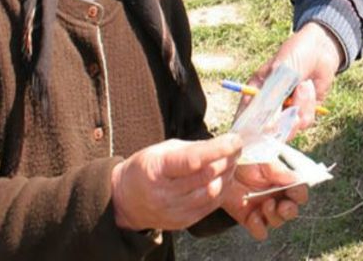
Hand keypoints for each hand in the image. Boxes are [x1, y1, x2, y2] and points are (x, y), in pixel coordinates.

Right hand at [110, 134, 241, 231]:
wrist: (126, 200)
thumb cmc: (147, 169)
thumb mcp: (163, 150)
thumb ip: (193, 148)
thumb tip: (223, 145)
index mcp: (157, 170)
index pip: (192, 160)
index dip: (218, 149)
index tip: (235, 140)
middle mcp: (164, 194)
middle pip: (207, 176)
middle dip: (227, 159)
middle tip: (236, 148)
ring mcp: (174, 211)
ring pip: (213, 191)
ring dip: (228, 174)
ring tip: (230, 162)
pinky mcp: (183, 222)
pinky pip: (212, 205)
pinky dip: (222, 190)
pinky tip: (223, 178)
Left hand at [222, 162, 308, 239]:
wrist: (220, 168)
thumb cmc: (243, 160)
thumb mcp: (263, 161)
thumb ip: (279, 171)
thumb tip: (296, 179)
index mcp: (283, 181)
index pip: (299, 191)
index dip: (300, 193)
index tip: (293, 191)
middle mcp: (276, 197)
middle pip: (291, 211)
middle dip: (290, 210)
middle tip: (283, 206)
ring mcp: (263, 209)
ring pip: (278, 222)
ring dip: (274, 216)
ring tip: (265, 205)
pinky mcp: (249, 219)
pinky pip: (260, 232)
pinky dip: (259, 227)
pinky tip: (253, 217)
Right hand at [246, 22, 342, 130]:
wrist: (321, 48)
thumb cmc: (295, 54)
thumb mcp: (281, 73)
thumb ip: (272, 97)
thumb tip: (265, 123)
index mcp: (255, 94)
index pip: (244, 120)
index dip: (249, 131)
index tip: (263, 130)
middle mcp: (268, 105)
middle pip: (267, 132)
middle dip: (282, 123)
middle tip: (291, 110)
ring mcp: (285, 110)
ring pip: (288, 128)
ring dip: (299, 108)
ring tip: (303, 86)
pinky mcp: (302, 112)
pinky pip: (304, 121)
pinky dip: (309, 106)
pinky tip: (309, 88)